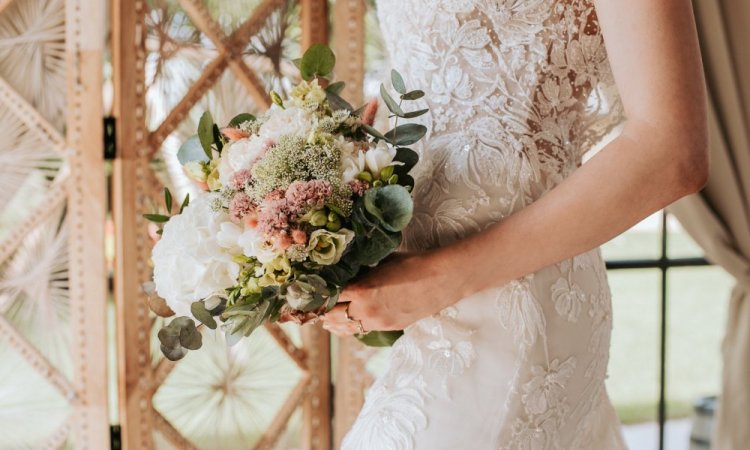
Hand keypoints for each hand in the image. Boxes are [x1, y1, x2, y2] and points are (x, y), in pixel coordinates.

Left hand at [320, 250, 456, 336]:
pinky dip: (354, 327)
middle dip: (323, 313)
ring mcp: (378, 322)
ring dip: (336, 325)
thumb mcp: (381, 263)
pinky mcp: (390, 328)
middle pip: (334, 317)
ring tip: (327, 322)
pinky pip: (364, 330)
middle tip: (314, 309)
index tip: (308, 295)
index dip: (317, 297)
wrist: (441, 279)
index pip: (328, 298)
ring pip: (348, 329)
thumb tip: (347, 272)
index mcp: (361, 290)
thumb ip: (362, 272)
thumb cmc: (412, 264)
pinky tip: (349, 324)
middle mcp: (366, 310)